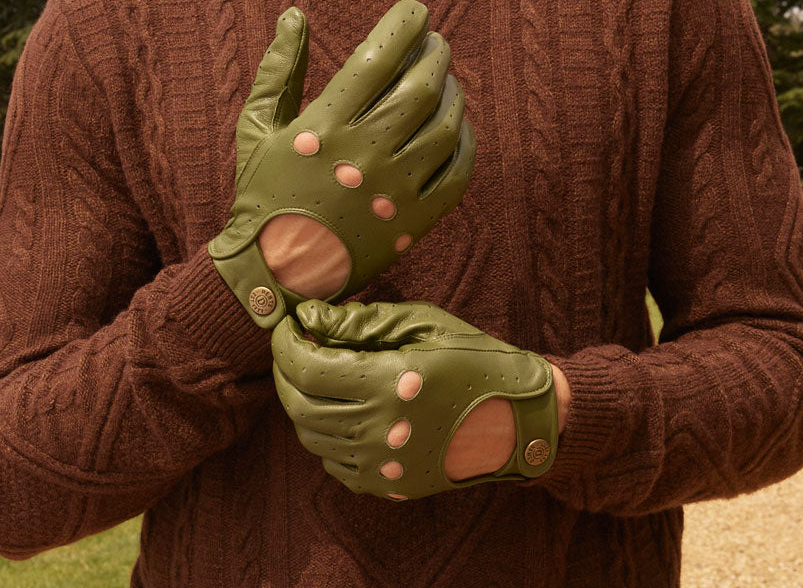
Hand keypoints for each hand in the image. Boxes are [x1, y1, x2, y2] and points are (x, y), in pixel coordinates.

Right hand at [209, 0, 474, 327]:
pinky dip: (466, 142)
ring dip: (453, 92)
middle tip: (435, 43)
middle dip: (434, 54)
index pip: (377, 58)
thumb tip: (295, 15)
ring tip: (445, 79)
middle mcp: (364, 155)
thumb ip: (279, 68)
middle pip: (421, 87)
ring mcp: (393, 190)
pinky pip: (458, 172)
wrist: (277, 272)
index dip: (403, 26)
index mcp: (324, 127)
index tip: (414, 11)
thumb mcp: (257, 125)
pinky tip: (456, 126)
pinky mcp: (414, 220)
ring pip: (446, 125)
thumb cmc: (264, 192)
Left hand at [271, 299, 558, 498]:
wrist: (517, 419)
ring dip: (301, 401)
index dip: (285, 343)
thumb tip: (308, 316)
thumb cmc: (471, 358)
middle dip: (284, 370)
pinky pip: (332, 463)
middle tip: (293, 346)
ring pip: (310, 436)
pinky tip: (341, 408)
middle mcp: (379, 431)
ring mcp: (382, 466)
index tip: (287, 325)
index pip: (305, 367)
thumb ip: (359, 321)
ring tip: (317, 374)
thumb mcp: (420, 323)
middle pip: (298, 404)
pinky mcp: (388, 486)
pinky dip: (323, 434)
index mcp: (387, 384)